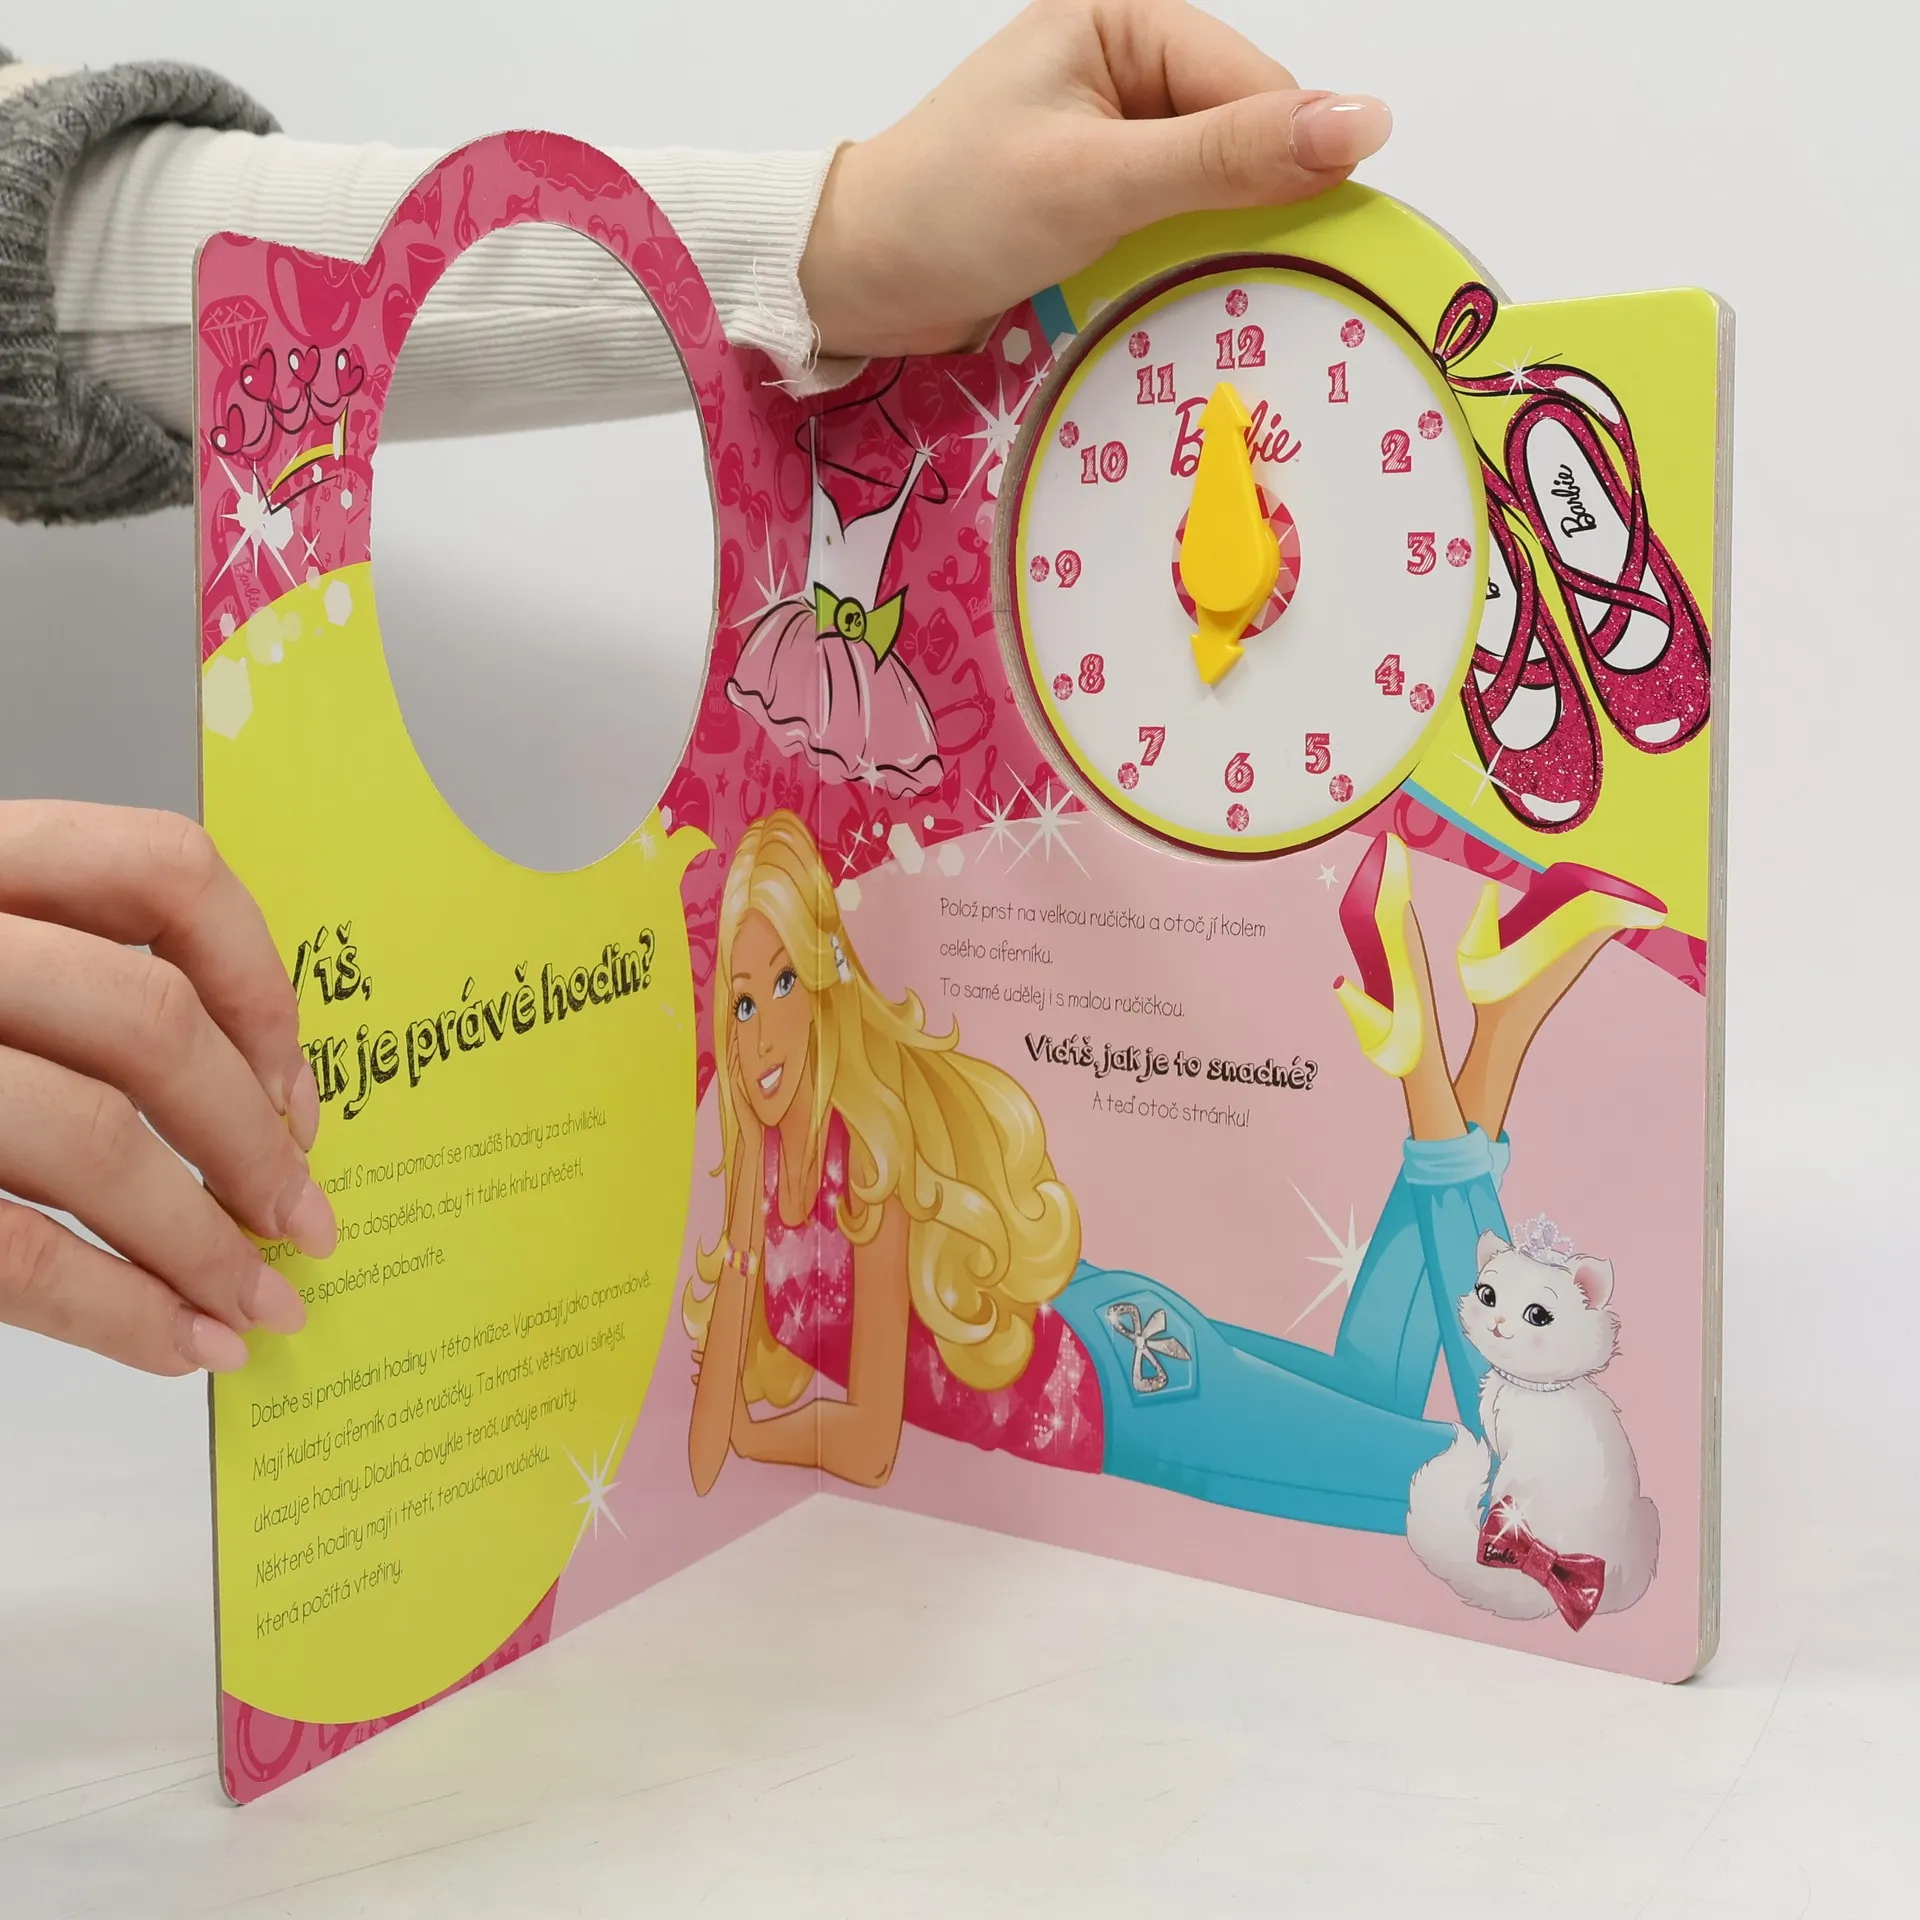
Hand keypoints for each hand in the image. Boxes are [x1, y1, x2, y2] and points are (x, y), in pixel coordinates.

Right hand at [0, 803, 333, 1375]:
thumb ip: (70, 984)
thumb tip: (258, 1103)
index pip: (161, 870)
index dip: (258, 980)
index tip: (291, 1080)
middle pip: (148, 1022)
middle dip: (251, 1141)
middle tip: (303, 1220)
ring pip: (90, 1139)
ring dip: (202, 1245)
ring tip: (258, 1306)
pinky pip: (8, 1250)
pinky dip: (119, 1311)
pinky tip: (181, 1345)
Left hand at [799, 0, 1390, 358]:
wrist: (856, 279)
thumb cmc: (955, 214)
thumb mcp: (1102, 180)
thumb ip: (1230, 155)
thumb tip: (1365, 121)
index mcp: (1122, 20)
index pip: (1255, 87)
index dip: (1287, 163)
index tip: (1304, 245)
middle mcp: (1119, 63)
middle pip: (1240, 136)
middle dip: (1246, 207)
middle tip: (1240, 282)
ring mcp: (1105, 131)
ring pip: (1210, 186)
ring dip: (1211, 243)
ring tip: (1195, 291)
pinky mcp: (1090, 191)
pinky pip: (1170, 219)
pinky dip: (1175, 259)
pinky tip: (1163, 293)